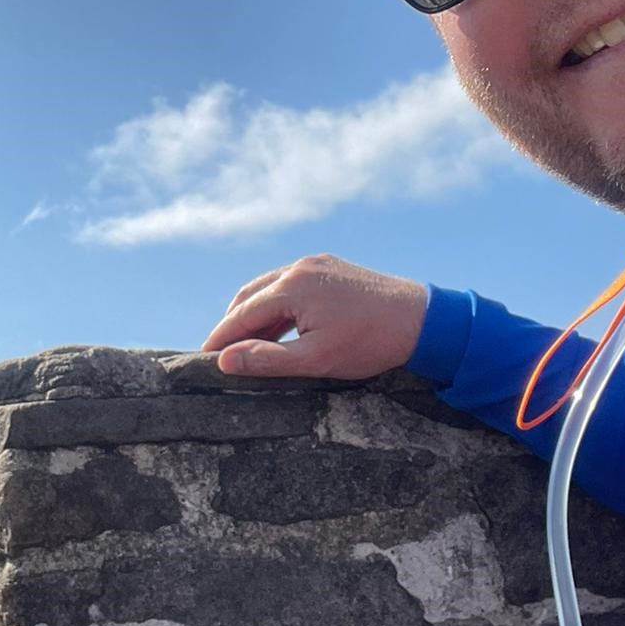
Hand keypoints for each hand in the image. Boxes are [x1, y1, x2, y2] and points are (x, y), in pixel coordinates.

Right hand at [202, 253, 426, 380]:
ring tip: (246, 344)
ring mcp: (316, 264)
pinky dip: (276, 304)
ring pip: (269, 287)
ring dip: (254, 314)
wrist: (422, 320)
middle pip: (250, 295)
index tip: (202, 358)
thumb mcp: (316, 359)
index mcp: (291, 286)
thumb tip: (225, 361)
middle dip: (232, 324)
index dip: (221, 338)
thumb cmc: (370, 343)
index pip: (242, 314)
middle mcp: (299, 267)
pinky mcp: (331, 267)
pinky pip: (290, 283)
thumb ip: (267, 359)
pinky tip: (278, 326)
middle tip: (220, 353)